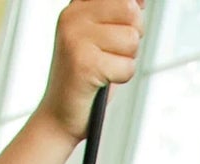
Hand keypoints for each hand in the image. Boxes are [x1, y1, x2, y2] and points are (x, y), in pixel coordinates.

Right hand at [40, 0, 144, 139]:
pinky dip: (121, 78)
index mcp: (76, 6)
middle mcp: (72, 16)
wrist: (59, 115)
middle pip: (130, 12)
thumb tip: (140, 1)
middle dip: (132, 37)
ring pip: (131, 39)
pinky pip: (128, 66)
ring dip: (126, 60)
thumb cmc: (87, 79)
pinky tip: (103, 82)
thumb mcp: (102, 40)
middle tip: (113, 54)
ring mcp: (76, 37)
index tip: (117, 34)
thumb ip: (119, 17)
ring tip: (105, 68)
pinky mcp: (84, 62)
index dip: (131, 14)